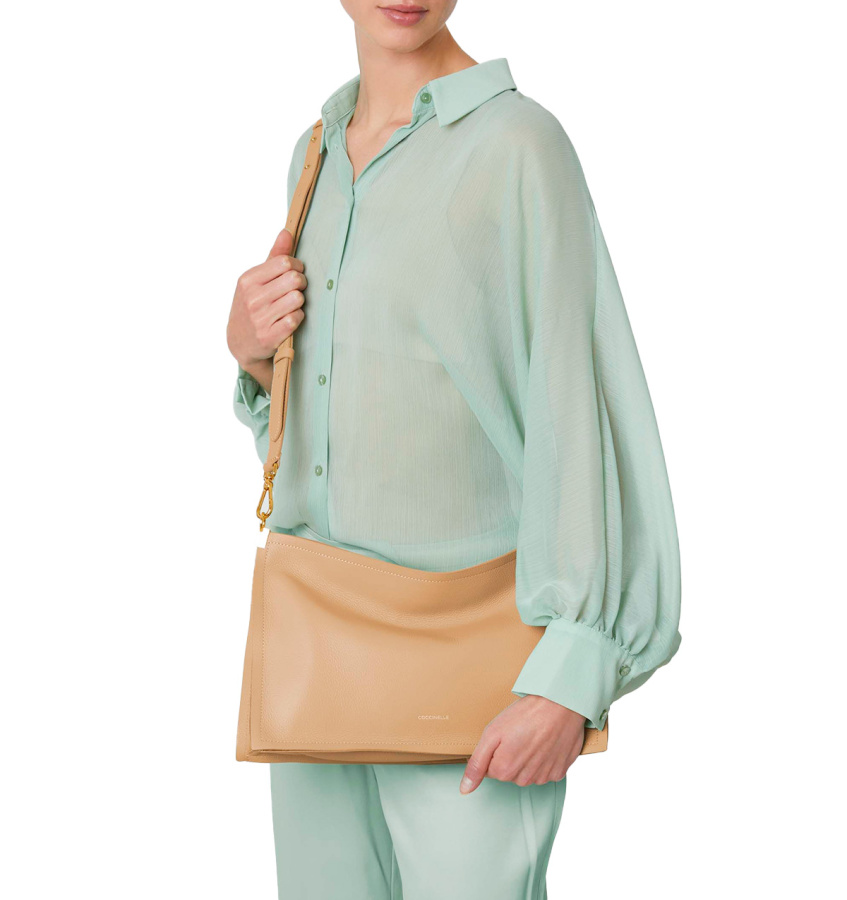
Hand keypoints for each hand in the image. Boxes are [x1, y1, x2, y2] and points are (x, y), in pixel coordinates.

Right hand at [226, 228, 307, 392]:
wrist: (240, 342)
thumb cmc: (252, 305)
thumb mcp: (256, 280)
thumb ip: (274, 256)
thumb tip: (287, 231)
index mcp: (248, 280)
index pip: (285, 262)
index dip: (297, 267)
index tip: (294, 274)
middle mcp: (252, 298)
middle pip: (294, 279)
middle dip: (301, 283)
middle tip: (296, 289)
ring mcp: (260, 318)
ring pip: (297, 299)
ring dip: (300, 302)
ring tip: (291, 304)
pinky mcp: (269, 336)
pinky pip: (296, 318)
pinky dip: (298, 318)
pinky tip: (290, 318)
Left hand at [460, 695, 585, 793]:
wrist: (561, 704)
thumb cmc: (526, 714)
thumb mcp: (492, 733)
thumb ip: (477, 764)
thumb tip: (465, 789)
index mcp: (504, 770)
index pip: (490, 769)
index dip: (495, 750)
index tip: (504, 736)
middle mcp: (524, 779)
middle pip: (509, 772)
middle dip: (510, 755)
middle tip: (519, 733)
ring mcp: (544, 777)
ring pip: (527, 773)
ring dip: (528, 758)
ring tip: (534, 736)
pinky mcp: (560, 771)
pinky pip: (545, 771)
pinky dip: (545, 759)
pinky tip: (546, 742)